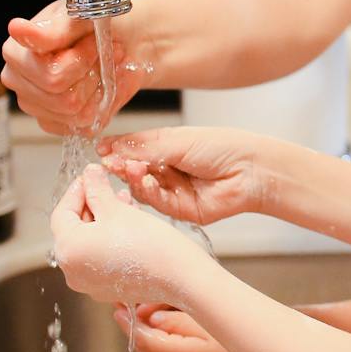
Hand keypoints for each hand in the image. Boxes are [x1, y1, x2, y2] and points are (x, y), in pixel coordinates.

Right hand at [1, 0, 152, 134]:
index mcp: (16, 53)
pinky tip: (103, 84)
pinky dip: (103, 105)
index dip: (83, 60)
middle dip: (93, 75)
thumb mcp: (78, 18)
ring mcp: (34, 106)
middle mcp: (18, 82)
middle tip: (104, 52)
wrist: (116, 38)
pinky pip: (85, 126)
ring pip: (77, 114)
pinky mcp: (54, 123)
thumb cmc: (93, 26)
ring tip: (104, 66)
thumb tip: (16, 29)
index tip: (94, 41)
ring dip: (101, 89)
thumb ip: (51, 30)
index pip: (53, 77)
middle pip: (65, 99)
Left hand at [50, 167, 208, 304]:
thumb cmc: (150, 244)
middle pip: (73, 230)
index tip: (89, 177)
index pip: (62, 213)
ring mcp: (89, 283)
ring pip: (88, 243)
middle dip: (91, 206)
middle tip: (107, 188)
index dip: (76, 191)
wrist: (180, 276)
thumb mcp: (118, 209)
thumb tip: (89, 175)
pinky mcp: (106, 288)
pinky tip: (127, 226)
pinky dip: (108, 240)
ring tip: (123, 205)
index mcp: (69, 250)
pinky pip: (99, 258)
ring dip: (102, 222)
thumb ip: (97, 189)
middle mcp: (72, 271)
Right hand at [98, 126, 280, 224]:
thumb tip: (110, 146)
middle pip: (134, 170)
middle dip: (121, 166)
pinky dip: (147, 193)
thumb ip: (143, 147)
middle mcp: (167, 170)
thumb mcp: (178, 140)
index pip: (134, 149)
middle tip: (109, 162)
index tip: (100, 150)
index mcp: (167, 148)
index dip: (117, 150)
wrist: (250, 170)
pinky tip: (146, 183)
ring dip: (133, 179)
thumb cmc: (221, 147)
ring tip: (130, 169)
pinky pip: (156, 203)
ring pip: (141, 189)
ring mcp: (173, 191)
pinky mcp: (180, 210)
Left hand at [118, 303, 265, 351]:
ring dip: (150, 335)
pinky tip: (167, 329)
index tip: (117, 306)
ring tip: (145, 313)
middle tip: (127, 305)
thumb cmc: (246, 344)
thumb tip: (151, 318)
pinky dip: (164, 344)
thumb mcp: (211, 324)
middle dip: (136, 327)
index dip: (128, 322)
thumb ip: (178, 320)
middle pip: (148, 349)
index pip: (145, 340)